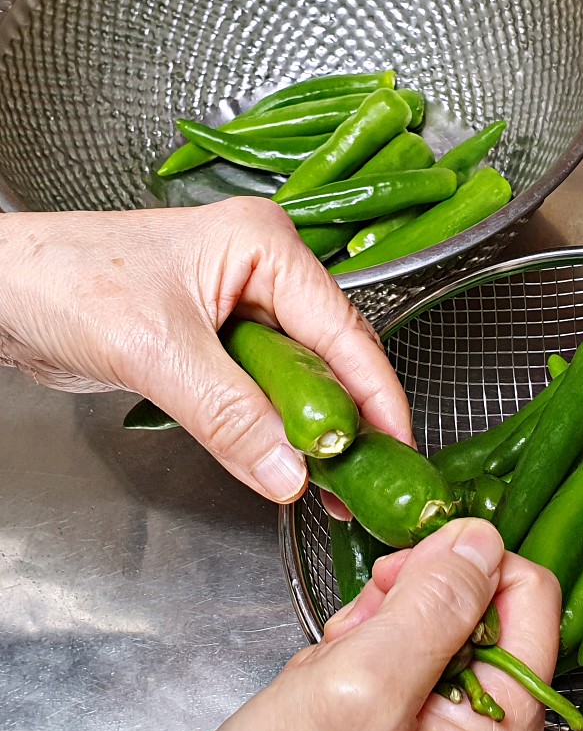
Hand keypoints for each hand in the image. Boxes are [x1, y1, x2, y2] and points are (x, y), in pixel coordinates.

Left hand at [0, 197, 411, 500]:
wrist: (2, 292)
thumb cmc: (65, 281)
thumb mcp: (158, 349)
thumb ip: (230, 415)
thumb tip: (290, 471)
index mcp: (265, 246)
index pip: (341, 328)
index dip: (374, 393)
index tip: (396, 445)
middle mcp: (264, 274)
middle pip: (330, 356)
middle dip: (347, 420)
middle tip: (367, 476)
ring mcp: (244, 310)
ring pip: (299, 381)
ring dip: (311, 433)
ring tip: (333, 484)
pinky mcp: (221, 345)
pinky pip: (264, 394)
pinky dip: (275, 431)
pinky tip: (286, 464)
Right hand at [152, 519, 560, 730]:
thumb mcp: (362, 683)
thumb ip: (433, 604)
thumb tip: (482, 539)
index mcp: (505, 727)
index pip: (528, 593)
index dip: (468, 562)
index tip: (412, 568)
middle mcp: (488, 730)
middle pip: (478, 602)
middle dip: (411, 598)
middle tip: (362, 630)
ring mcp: (447, 729)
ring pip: (432, 618)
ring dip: (376, 623)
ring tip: (333, 665)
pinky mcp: (409, 724)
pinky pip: (398, 648)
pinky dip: (358, 647)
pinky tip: (326, 679)